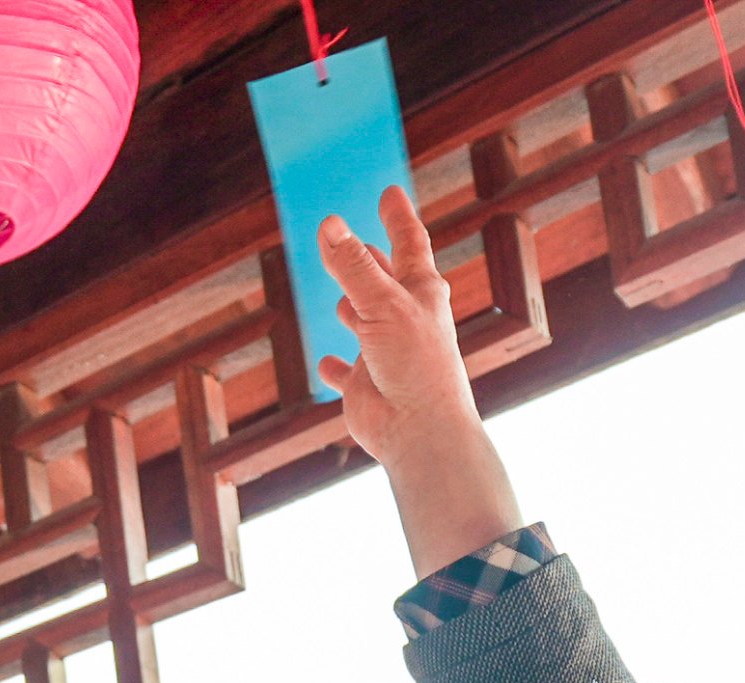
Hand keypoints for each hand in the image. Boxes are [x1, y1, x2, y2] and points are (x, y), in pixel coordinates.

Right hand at [313, 189, 524, 575]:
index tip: (389, 192)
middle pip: (384, 279)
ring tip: (339, 296)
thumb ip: (352, 266)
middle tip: (355, 239)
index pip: (408, 242)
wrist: (419, 429)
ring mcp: (384, 351)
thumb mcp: (382, 304)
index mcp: (420, 292)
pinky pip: (345, 371)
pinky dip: (334, 365)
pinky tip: (324, 361)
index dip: (397, 216)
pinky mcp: (365, 384)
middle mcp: (404, 318)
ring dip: (352, 307)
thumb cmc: (415, 364)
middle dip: (369, 259)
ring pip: (364, 320)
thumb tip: (328, 224)